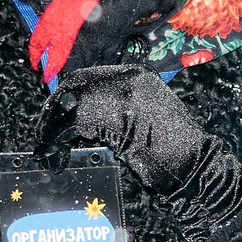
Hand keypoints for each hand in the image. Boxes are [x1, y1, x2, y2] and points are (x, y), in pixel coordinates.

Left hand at [37, 64, 228, 197]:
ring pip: (68, 104)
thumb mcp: (144, 120)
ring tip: (49, 152)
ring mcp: (122, 94)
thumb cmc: (175, 153)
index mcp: (138, 75)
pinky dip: (55, 142)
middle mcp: (128, 78)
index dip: (66, 97)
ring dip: (51, 129)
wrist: (195, 166)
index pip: (87, 76)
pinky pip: (68, 124)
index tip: (55, 117)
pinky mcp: (113, 115)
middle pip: (73, 86)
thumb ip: (117, 110)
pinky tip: (54, 157)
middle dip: (53, 112)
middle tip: (46, 137)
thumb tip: (80, 115)